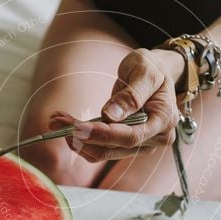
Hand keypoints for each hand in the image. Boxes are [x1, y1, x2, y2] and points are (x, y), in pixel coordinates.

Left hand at [50, 48, 181, 161]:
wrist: (155, 73)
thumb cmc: (152, 68)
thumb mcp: (144, 71)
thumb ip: (131, 95)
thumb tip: (110, 116)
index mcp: (164, 121)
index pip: (130, 136)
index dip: (102, 134)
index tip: (77, 127)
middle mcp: (155, 139)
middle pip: (114, 147)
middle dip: (82, 136)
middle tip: (56, 121)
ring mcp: (141, 145)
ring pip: (103, 152)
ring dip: (77, 140)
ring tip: (57, 120)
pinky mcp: (126, 145)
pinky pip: (101, 148)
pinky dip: (82, 139)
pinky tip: (67, 124)